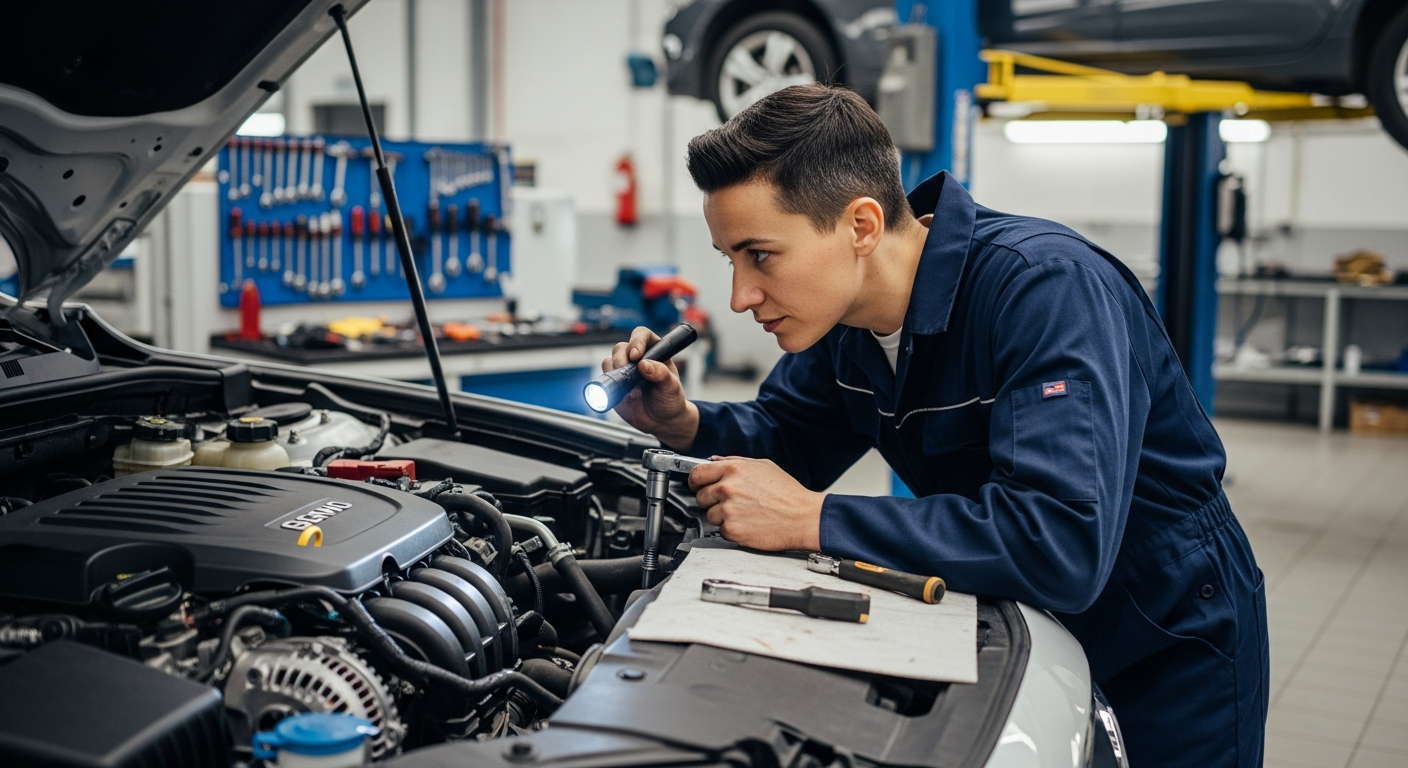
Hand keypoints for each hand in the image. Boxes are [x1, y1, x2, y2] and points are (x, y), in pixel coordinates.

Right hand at [602, 326, 698, 450]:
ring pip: (610, 360)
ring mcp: (625, 370)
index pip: (642, 335)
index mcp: (655, 351)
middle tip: (625, 372)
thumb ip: (661, 374)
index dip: (636, 341)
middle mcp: (638, 358)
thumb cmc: (671, 400)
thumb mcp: (671, 387)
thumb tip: (644, 364)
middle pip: (621, 347)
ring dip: (612, 370)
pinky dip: (606, 383)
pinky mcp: (615, 383)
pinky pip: (604, 377)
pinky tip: (616, 392)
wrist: (662, 421)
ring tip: (624, 386)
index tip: (636, 355)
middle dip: (620, 358)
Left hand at [688, 457, 822, 550]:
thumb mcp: (763, 466)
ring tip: (745, 513)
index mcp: (734, 469)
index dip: (695, 481)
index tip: (697, 486)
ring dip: (722, 516)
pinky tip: (748, 524)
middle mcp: (728, 488)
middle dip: (711, 500)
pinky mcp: (732, 530)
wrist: (804, 518)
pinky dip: (732, 530)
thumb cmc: (787, 493)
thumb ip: (734, 461)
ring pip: (710, 515)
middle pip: (701, 496)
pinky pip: (720, 530)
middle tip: (730, 502)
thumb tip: (713, 460)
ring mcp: (729, 510)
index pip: (697, 474)